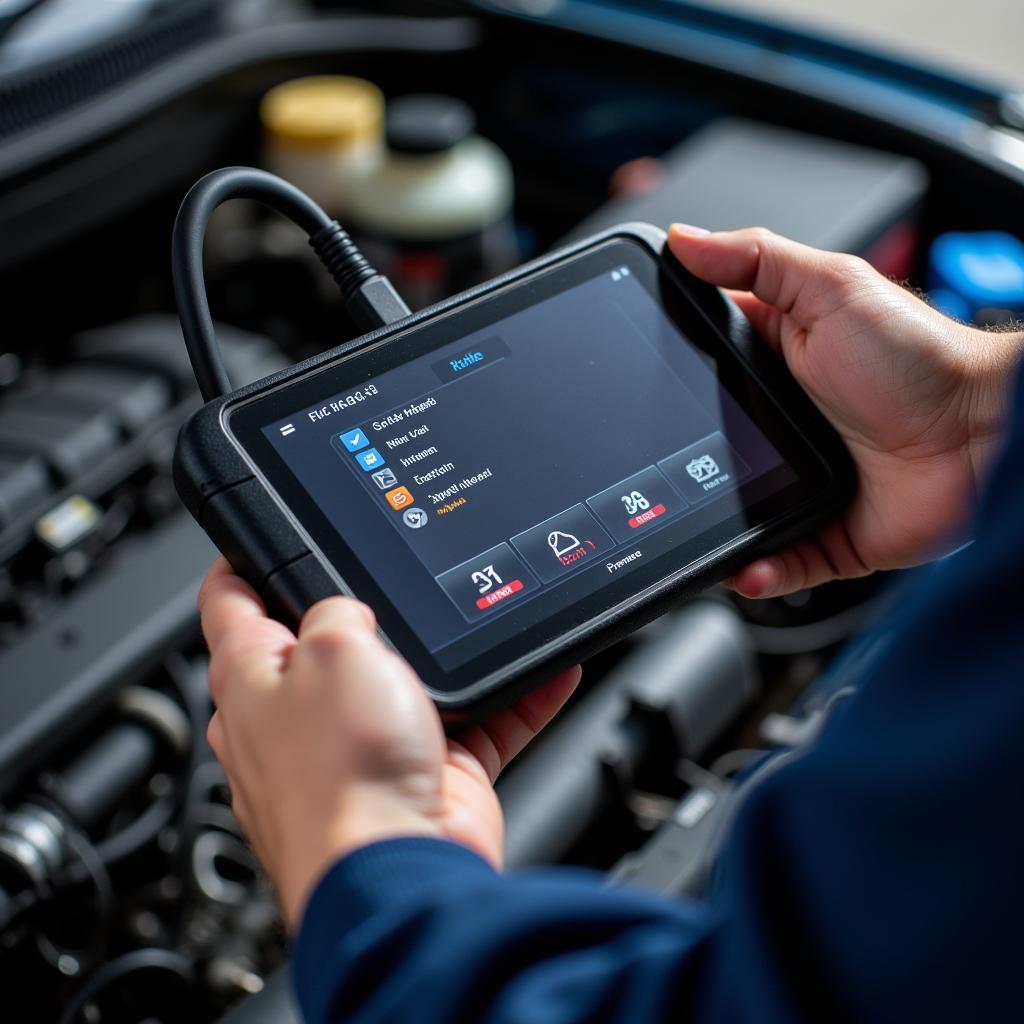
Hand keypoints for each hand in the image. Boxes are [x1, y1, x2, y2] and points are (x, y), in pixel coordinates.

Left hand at [198, 559, 578, 927]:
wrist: (403, 871)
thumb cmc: (342, 777)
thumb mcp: (334, 647)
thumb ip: (337, 610)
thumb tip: (353, 610)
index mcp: (253, 681)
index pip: (232, 602)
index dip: (247, 557)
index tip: (267, 532)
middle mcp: (300, 717)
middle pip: (329, 640)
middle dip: (369, 609)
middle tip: (399, 576)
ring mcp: (361, 748)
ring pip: (408, 681)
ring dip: (449, 657)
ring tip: (482, 618)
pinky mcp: (419, 775)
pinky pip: (469, 724)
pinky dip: (505, 701)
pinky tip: (541, 671)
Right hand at [668, 224, 1021, 598]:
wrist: (984, 432)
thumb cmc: (921, 356)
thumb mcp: (830, 289)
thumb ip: (754, 260)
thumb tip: (683, 240)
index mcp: (773, 365)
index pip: (701, 372)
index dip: (665, 380)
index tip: (632, 388)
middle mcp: (781, 426)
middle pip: (706, 451)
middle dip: (676, 467)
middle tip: (650, 476)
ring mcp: (800, 482)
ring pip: (734, 514)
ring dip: (711, 530)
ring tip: (686, 534)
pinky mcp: (826, 532)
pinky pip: (780, 563)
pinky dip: (760, 573)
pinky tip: (745, 569)